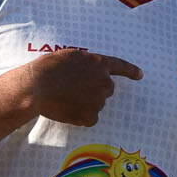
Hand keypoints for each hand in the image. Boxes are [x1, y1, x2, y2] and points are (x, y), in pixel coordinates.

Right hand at [24, 50, 141, 126]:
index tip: (140, 75)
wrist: (37, 86)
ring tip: (65, 98)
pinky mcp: (91, 116)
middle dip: (95, 90)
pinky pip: (89, 118)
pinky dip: (80, 117)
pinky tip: (66, 110)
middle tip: (74, 90)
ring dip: (85, 103)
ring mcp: (99, 100)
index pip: (121, 66)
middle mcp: (104, 81)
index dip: (131, 71)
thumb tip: (90, 72)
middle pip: (107, 89)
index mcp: (99, 64)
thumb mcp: (71, 57)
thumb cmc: (48, 69)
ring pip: (96, 104)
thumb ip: (87, 64)